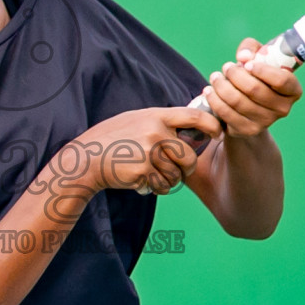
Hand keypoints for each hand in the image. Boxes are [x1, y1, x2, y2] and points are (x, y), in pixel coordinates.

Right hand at [73, 106, 222, 195]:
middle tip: (180, 170)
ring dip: (169, 180)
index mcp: (155, 116)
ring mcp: (149, 153)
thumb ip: (160, 122)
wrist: (87, 158)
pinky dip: (158, 188)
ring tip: (154, 175)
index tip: (218, 133)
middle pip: (189, 155)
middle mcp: (155, 133)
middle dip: (187, 167)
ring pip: (176, 174)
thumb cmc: (112, 139)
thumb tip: (189, 126)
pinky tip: (145, 182)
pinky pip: (162, 185)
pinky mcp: (143, 172)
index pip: (193, 116)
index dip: (211, 124)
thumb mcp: (136, 119)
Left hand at [204, 37, 302, 137]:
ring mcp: (266, 122)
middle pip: (255, 89)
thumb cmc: (256, 76)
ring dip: (221, 86)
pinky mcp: (247, 130)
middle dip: (235, 75)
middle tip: (226, 67)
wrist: (248, 107)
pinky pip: (226, 113)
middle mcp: (283, 108)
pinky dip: (215, 100)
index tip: (247, 64)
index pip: (282, 80)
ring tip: (215, 76)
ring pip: (238, 101)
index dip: (263, 70)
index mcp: (292, 90)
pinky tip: (209, 90)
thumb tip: (243, 56)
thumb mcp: (258, 57)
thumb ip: (252, 49)